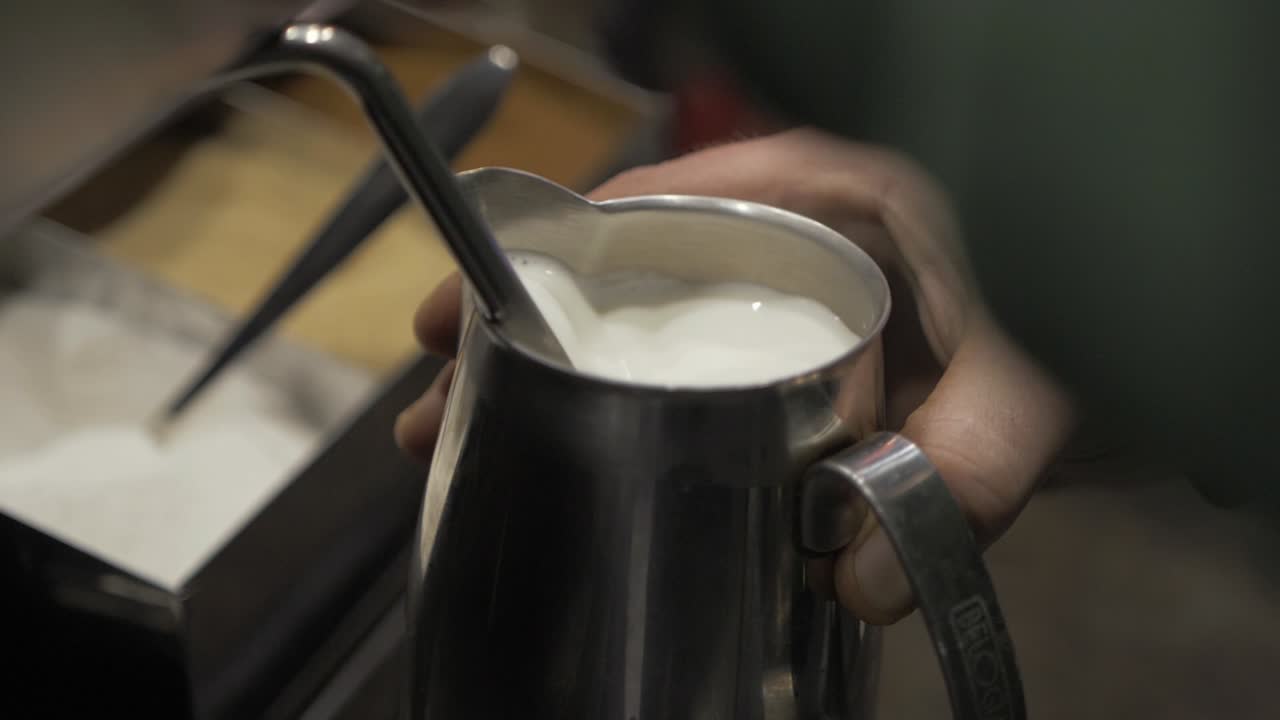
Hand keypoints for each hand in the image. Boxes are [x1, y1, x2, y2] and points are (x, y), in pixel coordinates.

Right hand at [396, 128, 1074, 624]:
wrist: (1163, 310)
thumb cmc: (1099, 286)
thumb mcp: (1041, 365)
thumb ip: (968, 465)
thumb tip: (868, 579)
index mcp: (837, 202)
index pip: (666, 209)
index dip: (554, 259)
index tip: (471, 309)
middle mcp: (803, 248)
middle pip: (636, 284)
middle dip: (539, 344)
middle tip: (449, 403)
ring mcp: (805, 310)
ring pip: (670, 344)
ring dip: (586, 395)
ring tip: (494, 447)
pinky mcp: (821, 368)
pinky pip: (724, 394)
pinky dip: (671, 433)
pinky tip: (622, 475)